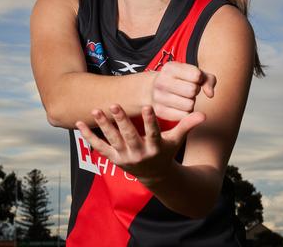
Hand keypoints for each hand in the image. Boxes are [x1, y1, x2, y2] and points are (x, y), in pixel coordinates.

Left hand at [75, 104, 204, 181]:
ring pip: (112, 140)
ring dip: (103, 125)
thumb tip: (204, 114)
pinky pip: (99, 147)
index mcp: (155, 147)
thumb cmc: (166, 152)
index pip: (153, 133)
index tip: (148, 106)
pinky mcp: (113, 159)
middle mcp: (138, 153)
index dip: (150, 120)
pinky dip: (88, 136)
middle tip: (114, 105)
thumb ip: (187, 125)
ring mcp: (124, 157)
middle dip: (121, 121)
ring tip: (95, 110)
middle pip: (128, 136)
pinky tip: (78, 125)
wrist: (154, 176)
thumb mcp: (177, 140)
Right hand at [150, 61, 215, 120]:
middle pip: (192, 90)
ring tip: (183, 97)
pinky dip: (186, 112)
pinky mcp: (160, 111)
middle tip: (188, 90)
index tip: (193, 79)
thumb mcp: (193, 73)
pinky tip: (180, 106)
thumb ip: (208, 79)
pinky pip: (184, 116)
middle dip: (195, 91)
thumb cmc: (180, 80)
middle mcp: (161, 81)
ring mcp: (158, 97)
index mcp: (170, 68)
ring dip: (191, 103)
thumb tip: (210, 94)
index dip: (199, 79)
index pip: (196, 75)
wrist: (155, 89)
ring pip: (189, 105)